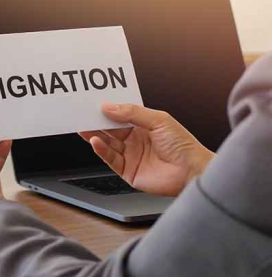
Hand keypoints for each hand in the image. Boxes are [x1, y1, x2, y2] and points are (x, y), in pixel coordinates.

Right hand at [80, 103, 213, 196]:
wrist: (192, 172)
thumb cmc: (184, 146)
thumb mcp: (159, 120)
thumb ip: (132, 113)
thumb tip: (109, 107)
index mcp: (143, 125)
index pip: (119, 115)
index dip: (107, 109)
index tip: (94, 103)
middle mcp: (135, 140)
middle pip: (110, 129)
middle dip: (96, 122)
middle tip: (83, 115)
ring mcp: (131, 155)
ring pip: (107, 143)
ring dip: (95, 135)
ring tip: (84, 128)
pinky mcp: (127, 171)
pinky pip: (110, 159)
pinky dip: (101, 150)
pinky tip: (96, 142)